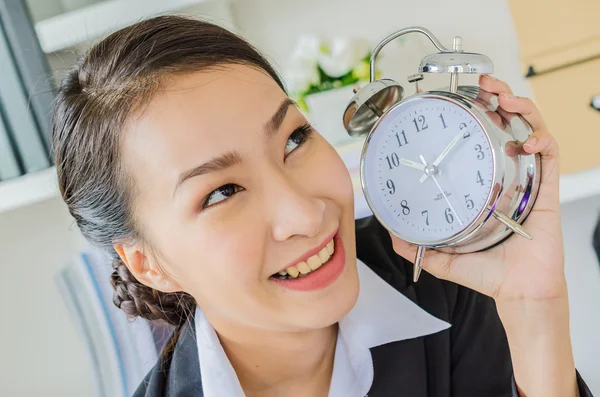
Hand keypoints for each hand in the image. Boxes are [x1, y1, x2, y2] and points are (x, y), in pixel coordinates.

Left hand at [390, 75, 564, 301]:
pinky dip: (541, 139)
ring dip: (521, 107)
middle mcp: (506, 175)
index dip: (473, 113)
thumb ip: (416, 243)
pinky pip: (551, 155)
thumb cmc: (487, 271)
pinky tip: (528, 139)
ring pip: (530, 129)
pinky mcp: (546, 188)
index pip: (480, 138)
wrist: (516, 290)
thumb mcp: (441, 253)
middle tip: (484, 84)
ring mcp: (527, 179)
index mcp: (484, 184)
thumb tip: (391, 232)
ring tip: (505, 97)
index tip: (458, 98)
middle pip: (506, 123)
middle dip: (497, 96)